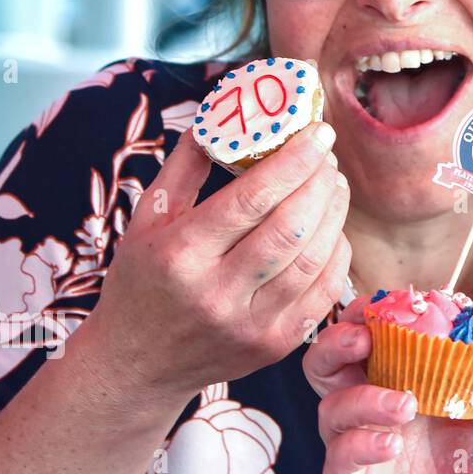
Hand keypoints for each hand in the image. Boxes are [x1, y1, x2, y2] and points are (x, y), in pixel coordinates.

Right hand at [87, 121, 350, 398]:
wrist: (136, 365)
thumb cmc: (144, 280)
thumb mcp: (149, 218)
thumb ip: (188, 164)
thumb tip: (228, 108)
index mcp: (180, 255)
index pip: (251, 200)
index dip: (293, 161)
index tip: (319, 132)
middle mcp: (216, 294)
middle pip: (289, 229)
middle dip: (319, 183)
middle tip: (327, 155)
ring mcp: (250, 326)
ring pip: (313, 260)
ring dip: (334, 213)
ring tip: (334, 184)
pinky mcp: (276, 346)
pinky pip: (324, 292)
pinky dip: (336, 252)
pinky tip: (332, 227)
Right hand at [305, 298, 472, 473]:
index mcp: (410, 384)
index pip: (378, 339)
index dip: (373, 315)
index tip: (388, 300)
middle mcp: (378, 411)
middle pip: (331, 364)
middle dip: (337, 340)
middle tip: (362, 335)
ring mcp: (362, 448)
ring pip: (330, 407)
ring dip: (362, 397)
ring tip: (406, 404)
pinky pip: (338, 459)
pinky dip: (361, 445)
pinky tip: (392, 444)